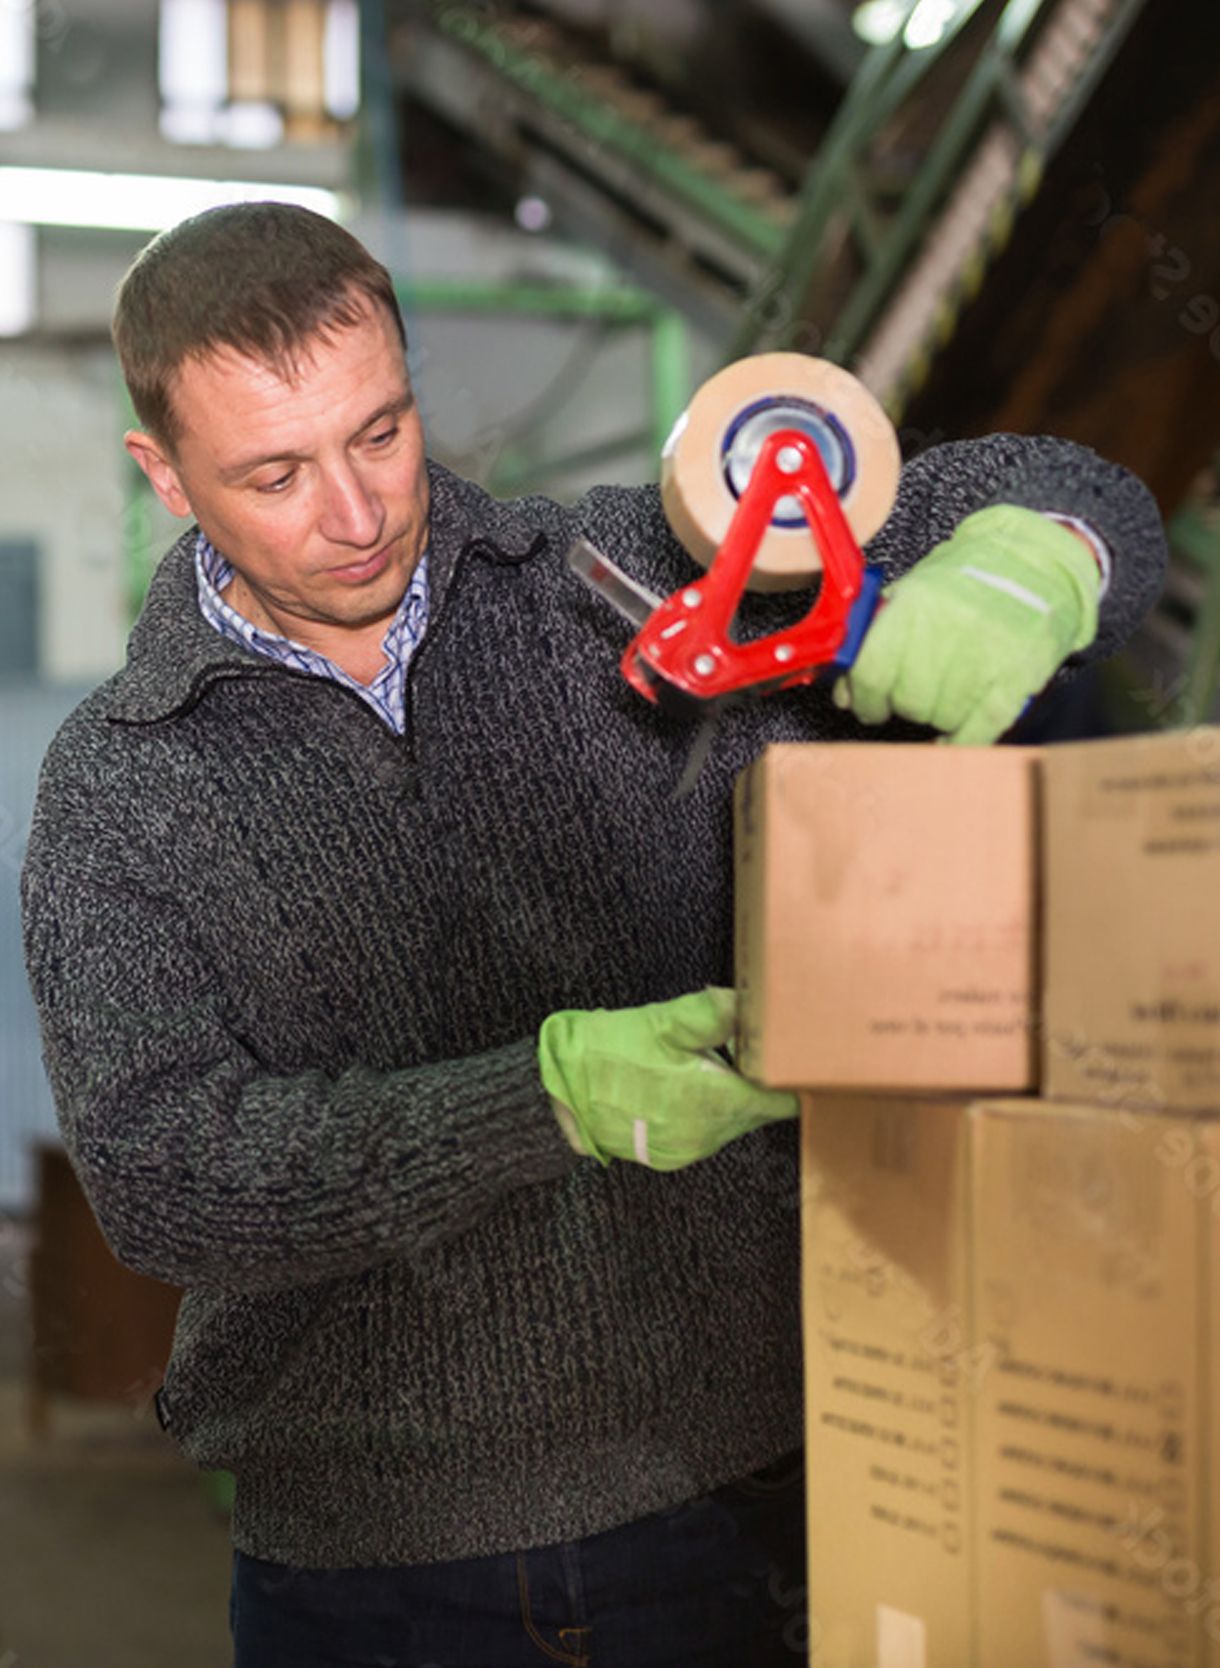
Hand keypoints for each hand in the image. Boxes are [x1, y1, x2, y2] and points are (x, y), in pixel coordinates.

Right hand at [538, 987, 797, 1169]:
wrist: (557, 1092)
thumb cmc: (610, 1052)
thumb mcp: (664, 1021)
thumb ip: (715, 1013)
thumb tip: (752, 1003)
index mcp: (715, 1101)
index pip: (779, 1100)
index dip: (790, 1077)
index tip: (794, 1056)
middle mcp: (707, 1134)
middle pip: (756, 1111)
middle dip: (759, 1081)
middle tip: (752, 1047)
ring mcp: (687, 1149)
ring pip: (731, 1121)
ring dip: (731, 1095)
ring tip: (714, 1061)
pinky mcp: (668, 1155)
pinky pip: (705, 1131)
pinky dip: (707, 1109)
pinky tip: (687, 1083)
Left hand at [833, 505, 1101, 744]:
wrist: (1037, 565)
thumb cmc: (969, 581)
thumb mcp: (914, 592)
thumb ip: (875, 638)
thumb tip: (845, 690)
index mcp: (915, 605)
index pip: (872, 670)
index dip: (865, 698)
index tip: (868, 706)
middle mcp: (949, 629)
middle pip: (908, 699)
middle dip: (904, 706)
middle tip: (912, 696)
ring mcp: (987, 654)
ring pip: (941, 717)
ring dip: (936, 716)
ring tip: (945, 696)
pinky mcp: (1018, 676)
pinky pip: (979, 729)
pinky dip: (961, 740)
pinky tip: (955, 736)